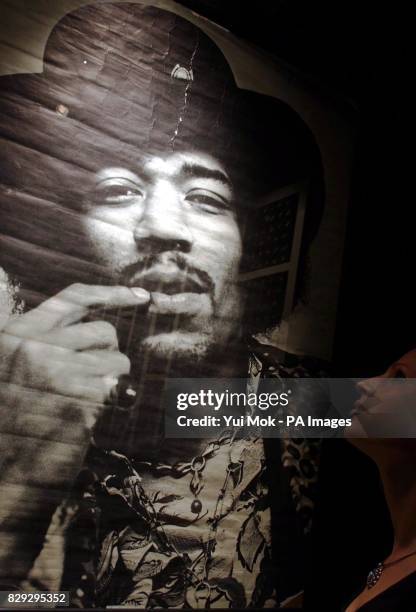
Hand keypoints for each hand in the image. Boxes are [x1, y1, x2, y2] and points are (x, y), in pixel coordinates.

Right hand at [0, 283, 149, 481]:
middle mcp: (38, 347)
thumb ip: (45, 342)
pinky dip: (115, 403)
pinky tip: (90, 418)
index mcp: (19, 334)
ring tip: (85, 403)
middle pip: (104, 331)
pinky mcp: (83, 401)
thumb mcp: (12, 367)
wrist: (1, 477)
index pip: (74, 298)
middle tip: (91, 380)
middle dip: (107, 353)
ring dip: (113, 380)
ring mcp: (60, 372)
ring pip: (118, 360)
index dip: (111, 294)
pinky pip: (119, 388)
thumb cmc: (10, 423)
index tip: (141, 297)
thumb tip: (99, 330)